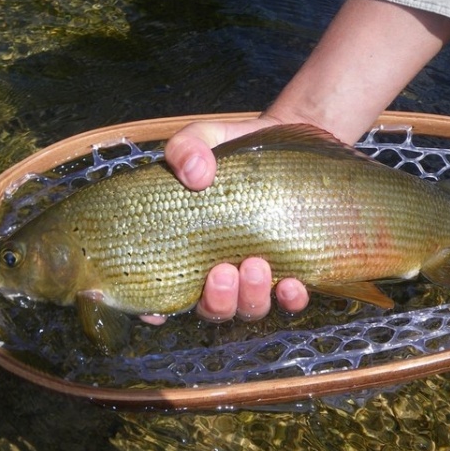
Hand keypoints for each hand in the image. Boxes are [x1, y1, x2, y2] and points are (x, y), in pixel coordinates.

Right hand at [161, 118, 309, 322]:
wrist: (294, 144)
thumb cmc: (239, 149)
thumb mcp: (208, 138)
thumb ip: (188, 147)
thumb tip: (195, 174)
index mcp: (189, 248)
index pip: (164, 293)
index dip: (155, 311)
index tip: (156, 312)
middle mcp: (221, 270)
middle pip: (213, 308)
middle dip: (216, 300)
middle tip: (223, 271)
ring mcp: (258, 275)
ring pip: (249, 308)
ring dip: (250, 297)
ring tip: (256, 265)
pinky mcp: (295, 270)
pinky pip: (291, 301)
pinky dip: (291, 299)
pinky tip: (292, 284)